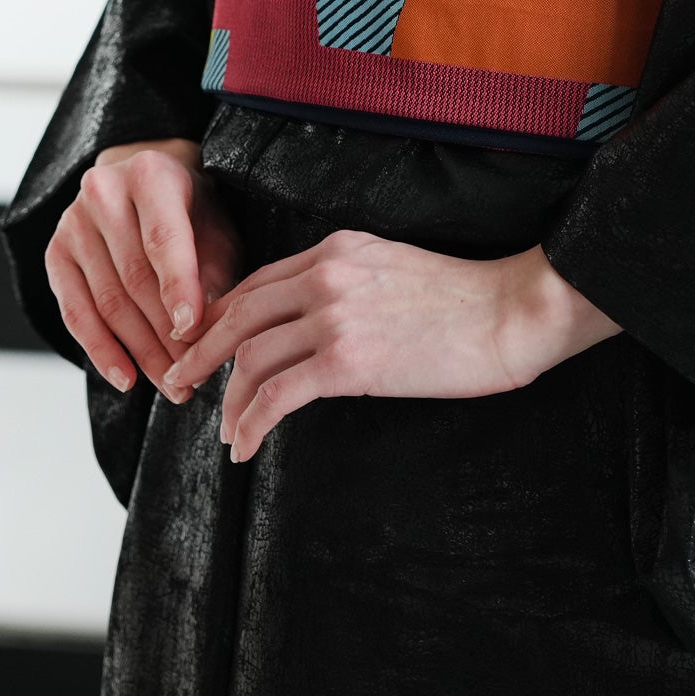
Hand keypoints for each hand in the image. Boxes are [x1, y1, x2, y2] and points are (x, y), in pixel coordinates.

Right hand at [44, 139, 241, 398]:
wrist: (145, 183)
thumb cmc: (191, 210)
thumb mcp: (216, 228)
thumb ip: (213, 272)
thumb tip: (206, 331)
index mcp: (150, 175)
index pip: (161, 239)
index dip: (178, 289)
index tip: (193, 332)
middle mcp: (103, 193)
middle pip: (133, 279)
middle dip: (165, 335)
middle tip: (191, 375)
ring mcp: (72, 224)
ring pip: (106, 301)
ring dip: (140, 351)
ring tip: (170, 385)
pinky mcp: (55, 253)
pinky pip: (75, 312)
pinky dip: (101, 350)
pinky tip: (126, 377)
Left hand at [160, 231, 619, 461]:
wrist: (512, 311)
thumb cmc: (469, 300)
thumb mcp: (397, 270)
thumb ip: (352, 283)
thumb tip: (323, 323)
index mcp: (338, 248)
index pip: (259, 283)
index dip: (224, 319)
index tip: (207, 346)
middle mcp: (326, 274)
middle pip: (238, 315)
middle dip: (201, 353)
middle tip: (182, 383)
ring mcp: (334, 316)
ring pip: (251, 359)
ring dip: (230, 401)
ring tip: (227, 431)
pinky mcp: (347, 360)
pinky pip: (276, 395)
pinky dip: (252, 423)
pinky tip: (246, 447)